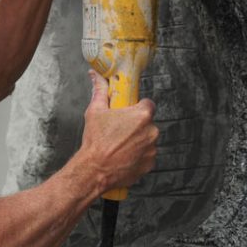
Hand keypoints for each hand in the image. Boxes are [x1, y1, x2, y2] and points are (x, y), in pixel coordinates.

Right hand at [80, 70, 158, 192]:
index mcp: (142, 115)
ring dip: (137, 140)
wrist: (94, 170)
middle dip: (136, 125)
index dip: (137, 107)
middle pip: (147, 122)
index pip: (148, 104)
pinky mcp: (150, 164)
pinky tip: (123, 156)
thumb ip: (100, 91)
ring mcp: (152, 149)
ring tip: (119, 145)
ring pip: (147, 139)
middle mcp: (152, 131)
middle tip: (119, 130)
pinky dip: (138, 155)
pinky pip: (146, 155)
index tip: (128, 111)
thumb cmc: (96, 141)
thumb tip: (95, 76)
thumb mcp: (95, 111)